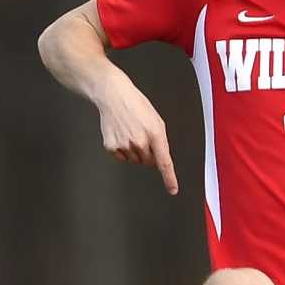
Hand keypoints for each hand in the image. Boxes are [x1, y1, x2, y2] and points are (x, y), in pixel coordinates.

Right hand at [94, 76, 177, 193]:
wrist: (113, 95)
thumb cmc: (135, 104)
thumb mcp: (156, 120)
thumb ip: (160, 141)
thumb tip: (159, 159)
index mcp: (155, 133)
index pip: (164, 162)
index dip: (169, 178)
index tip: (172, 189)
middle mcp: (140, 142)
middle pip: (148, 162)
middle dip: (148, 153)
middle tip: (142, 137)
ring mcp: (125, 145)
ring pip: (135, 160)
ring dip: (135, 151)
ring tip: (130, 132)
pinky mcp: (111, 147)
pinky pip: (121, 158)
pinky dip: (122, 150)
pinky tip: (121, 135)